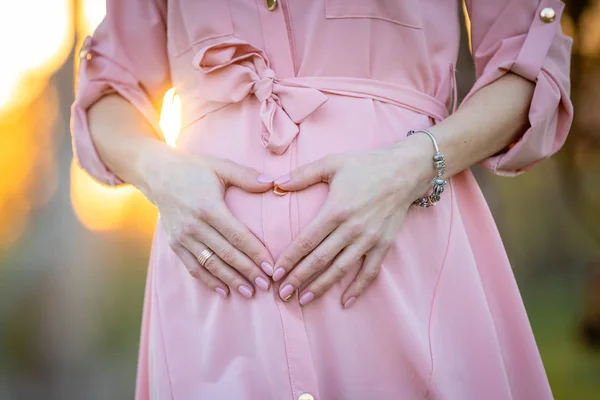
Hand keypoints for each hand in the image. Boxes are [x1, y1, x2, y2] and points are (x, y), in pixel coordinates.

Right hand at [140, 145, 275, 298]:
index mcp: (209, 207)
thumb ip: (246, 176)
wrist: (157, 174)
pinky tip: (224, 291)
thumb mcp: (220, 166)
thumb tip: (272, 183)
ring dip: (231, 280)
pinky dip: (208, 281)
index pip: (237, 235)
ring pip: (211, 264)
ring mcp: (183, 237)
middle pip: (226, 254)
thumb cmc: (193, 169)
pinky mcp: (175, 244)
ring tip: (250, 292)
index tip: (270, 266)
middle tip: (266, 285)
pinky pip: (193, 267)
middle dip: (248, 271)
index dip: (255, 253)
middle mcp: (194, 225)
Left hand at [272, 134, 434, 306]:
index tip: (275, 273)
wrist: (406, 171)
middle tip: (281, 294)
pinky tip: (345, 302)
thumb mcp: (332, 163)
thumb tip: (274, 183)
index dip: (289, 259)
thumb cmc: (366, 165)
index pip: (307, 241)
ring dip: (321, 287)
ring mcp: (369, 239)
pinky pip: (370, 272)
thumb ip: (302, 175)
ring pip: (341, 269)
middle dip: (298, 278)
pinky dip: (358, 288)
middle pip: (320, 260)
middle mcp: (351, 229)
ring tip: (303, 300)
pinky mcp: (384, 245)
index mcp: (336, 210)